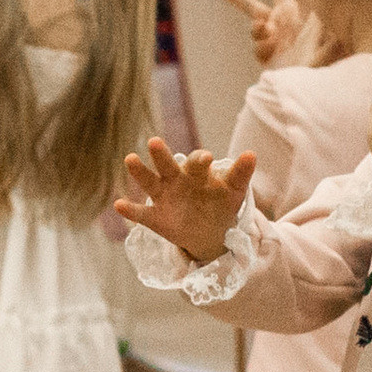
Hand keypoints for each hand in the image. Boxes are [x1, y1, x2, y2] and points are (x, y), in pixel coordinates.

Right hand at [113, 136, 254, 264]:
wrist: (208, 230)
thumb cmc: (220, 203)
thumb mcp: (233, 190)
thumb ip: (241, 173)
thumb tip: (252, 153)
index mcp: (195, 172)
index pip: (196, 162)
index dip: (200, 160)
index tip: (207, 157)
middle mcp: (175, 180)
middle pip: (167, 165)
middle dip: (161, 155)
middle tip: (154, 142)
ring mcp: (162, 197)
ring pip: (149, 182)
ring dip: (139, 171)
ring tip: (130, 159)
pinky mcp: (154, 217)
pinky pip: (140, 214)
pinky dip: (129, 210)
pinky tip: (119, 205)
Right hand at [217, 0, 318, 68]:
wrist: (307, 86)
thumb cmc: (320, 55)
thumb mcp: (320, 23)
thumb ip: (313, 3)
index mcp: (295, 15)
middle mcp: (281, 27)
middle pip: (253, 8)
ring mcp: (272, 42)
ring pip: (255, 28)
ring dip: (258, 28)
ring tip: (269, 31)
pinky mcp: (266, 58)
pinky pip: (257, 47)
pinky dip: (264, 47)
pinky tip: (274, 50)